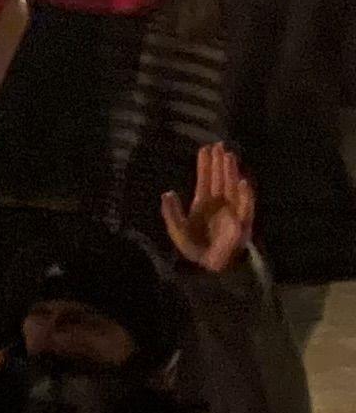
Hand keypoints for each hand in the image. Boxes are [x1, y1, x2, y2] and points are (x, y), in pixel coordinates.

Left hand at [161, 140, 255, 275]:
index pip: (205, 179)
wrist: (209, 267)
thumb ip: (171, 212)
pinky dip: (244, 194)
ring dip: (231, 172)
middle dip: (220, 162)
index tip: (205, 148)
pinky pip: (245, 207)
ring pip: (232, 187)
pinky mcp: (241, 223)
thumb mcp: (177, 230)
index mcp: (203, 203)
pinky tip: (242, 182)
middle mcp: (219, 204)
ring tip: (229, 156)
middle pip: (220, 179)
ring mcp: (231, 211)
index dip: (205, 164)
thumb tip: (167, 192)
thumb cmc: (194, 248)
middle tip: (220, 144)